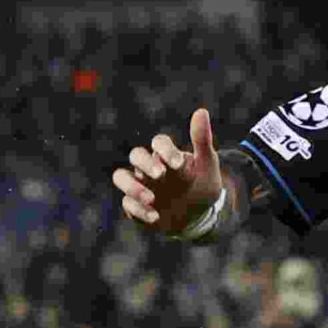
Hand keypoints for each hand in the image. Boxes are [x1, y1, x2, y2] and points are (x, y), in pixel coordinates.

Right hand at [109, 109, 222, 235]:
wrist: (200, 215)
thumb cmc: (201, 184)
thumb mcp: (207, 164)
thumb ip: (202, 140)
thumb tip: (201, 111)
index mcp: (167, 154)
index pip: (159, 142)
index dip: (165, 150)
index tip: (179, 163)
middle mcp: (149, 167)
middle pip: (136, 155)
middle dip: (145, 163)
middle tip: (161, 175)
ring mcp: (140, 185)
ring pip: (121, 177)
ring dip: (133, 187)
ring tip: (153, 199)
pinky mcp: (136, 205)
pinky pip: (127, 204)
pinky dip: (139, 210)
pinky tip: (155, 217)